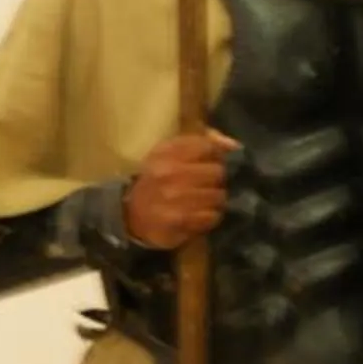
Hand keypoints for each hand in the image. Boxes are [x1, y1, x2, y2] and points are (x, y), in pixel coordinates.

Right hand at [124, 132, 237, 249]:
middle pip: (218, 172)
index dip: (216, 156)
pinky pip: (211, 217)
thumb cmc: (157, 179)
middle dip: (217, 180)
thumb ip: (203, 142)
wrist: (130, 214)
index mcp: (168, 151)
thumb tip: (233, 145)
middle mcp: (170, 172)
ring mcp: (174, 198)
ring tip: (204, 202)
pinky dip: (209, 217)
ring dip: (215, 200)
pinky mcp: (179, 221)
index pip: (208, 147)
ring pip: (218, 196)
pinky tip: (199, 216)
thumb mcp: (171, 153)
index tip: (212, 163)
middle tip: (209, 185)